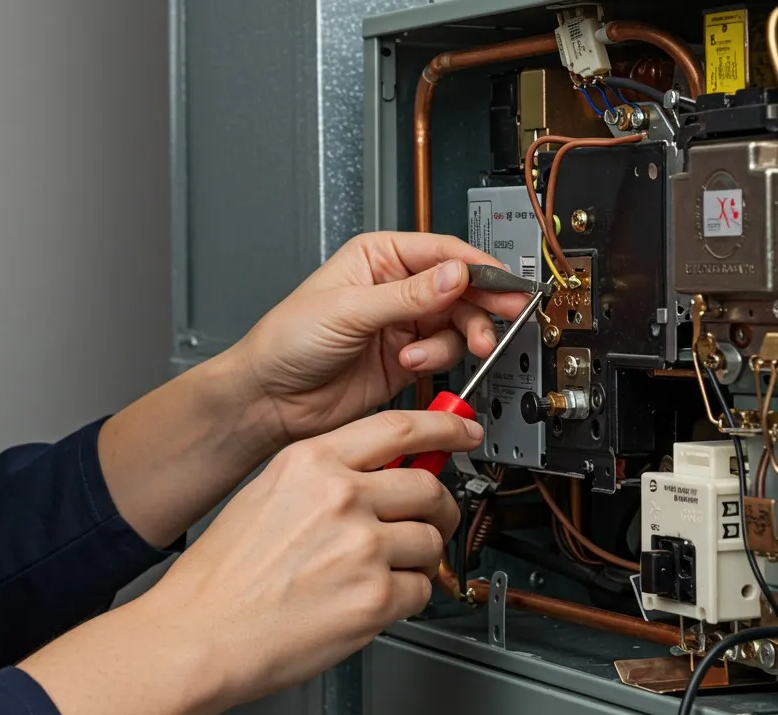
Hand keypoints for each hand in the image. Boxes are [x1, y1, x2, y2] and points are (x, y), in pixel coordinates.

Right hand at [143, 409, 478, 703]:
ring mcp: (362, 546)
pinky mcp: (375, 597)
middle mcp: (341, 496)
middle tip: (433, 519)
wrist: (199, 633)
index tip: (462, 432)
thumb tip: (380, 472)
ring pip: (430, 541)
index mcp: (311, 462)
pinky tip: (371, 601)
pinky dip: (406, 599)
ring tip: (385, 571)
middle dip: (440, 507)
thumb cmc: (222, 575)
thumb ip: (326, 477)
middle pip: (429, 487)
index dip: (444, 429)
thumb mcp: (266, 494)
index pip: (400, 428)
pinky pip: (420, 589)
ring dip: (419, 559)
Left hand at [237, 231, 530, 443]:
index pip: (443, 253)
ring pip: (458, 323)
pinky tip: (411, 362)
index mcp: (379, 257)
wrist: (272, 399)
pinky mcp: (408, 358)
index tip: (504, 282)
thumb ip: (409, 296)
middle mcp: (397, 288)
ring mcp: (404, 324)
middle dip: (481, 304)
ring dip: (457, 338)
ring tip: (438, 350)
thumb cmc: (288, 341)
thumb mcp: (350, 310)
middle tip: (505, 316)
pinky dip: (437, 360)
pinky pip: (444, 353)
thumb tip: (455, 275)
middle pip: (460, 288)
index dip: (477, 267)